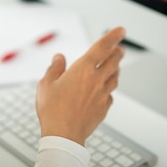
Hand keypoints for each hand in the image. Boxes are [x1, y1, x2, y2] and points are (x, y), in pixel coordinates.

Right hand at [36, 27, 125, 144]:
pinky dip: (109, 89)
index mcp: (83, 69)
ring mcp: (102, 94)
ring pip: (115, 77)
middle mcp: (96, 80)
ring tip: (114, 66)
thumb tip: (59, 58)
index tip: (120, 30)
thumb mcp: (46, 84)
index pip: (102, 47)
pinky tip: (105, 90)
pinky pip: (110, 95)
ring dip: (116, 69)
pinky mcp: (103, 108)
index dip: (113, 36)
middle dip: (118, 52)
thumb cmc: (53, 110)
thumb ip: (55, 68)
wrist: (64, 135)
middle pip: (114, 61)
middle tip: (119, 48)